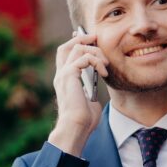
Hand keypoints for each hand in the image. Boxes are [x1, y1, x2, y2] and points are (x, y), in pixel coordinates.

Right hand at [48, 30, 109, 155]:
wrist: (76, 128)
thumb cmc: (83, 120)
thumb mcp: (90, 101)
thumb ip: (90, 90)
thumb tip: (97, 85)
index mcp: (64, 80)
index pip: (65, 55)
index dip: (76, 43)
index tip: (92, 40)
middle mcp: (61, 75)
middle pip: (66, 46)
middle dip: (82, 38)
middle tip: (97, 38)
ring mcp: (63, 74)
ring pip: (77, 48)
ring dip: (95, 52)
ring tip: (105, 64)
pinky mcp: (69, 75)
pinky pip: (84, 57)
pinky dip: (97, 61)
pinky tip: (104, 72)